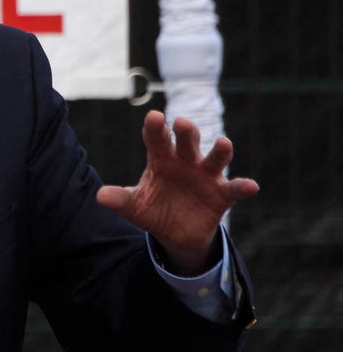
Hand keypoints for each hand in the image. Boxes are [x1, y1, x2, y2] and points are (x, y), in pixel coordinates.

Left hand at [96, 110, 258, 274]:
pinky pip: (234, 188)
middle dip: (186, 132)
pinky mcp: (222, 194)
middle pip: (187, 142)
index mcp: (161, 160)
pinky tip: (251, 186)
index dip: (155, 129)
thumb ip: (120, 199)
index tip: (153, 117)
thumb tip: (100, 196)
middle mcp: (186, 162)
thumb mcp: (134, 206)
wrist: (175, 234)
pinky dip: (243, 186)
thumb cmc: (154, 209)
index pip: (157, 140)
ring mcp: (206, 176)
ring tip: (223, 142)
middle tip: (182, 122)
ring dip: (220, 151)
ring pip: (214, 159)